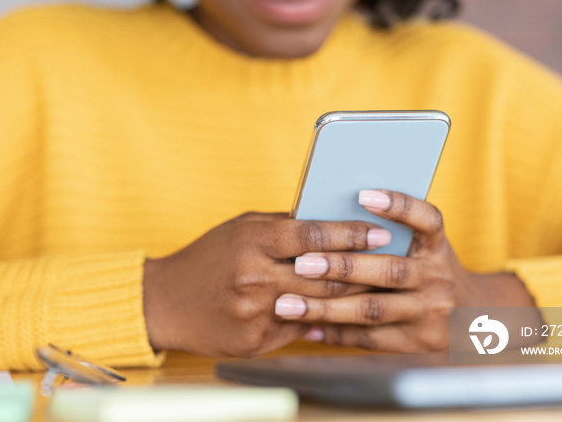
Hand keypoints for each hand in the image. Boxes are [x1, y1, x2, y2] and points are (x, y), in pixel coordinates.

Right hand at [142, 212, 390, 356]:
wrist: (166, 302)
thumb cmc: (209, 257)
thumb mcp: (242, 228)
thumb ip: (284, 226)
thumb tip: (331, 221)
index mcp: (253, 241)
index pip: (314, 235)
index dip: (351, 233)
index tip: (380, 232)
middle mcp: (255, 277)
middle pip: (325, 275)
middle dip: (364, 268)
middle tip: (394, 262)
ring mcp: (256, 313)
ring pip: (320, 305)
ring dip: (353, 296)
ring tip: (380, 287)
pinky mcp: (256, 341)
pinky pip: (302, 328)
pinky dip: (325, 319)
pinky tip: (347, 312)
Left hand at [274, 190, 535, 351]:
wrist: (473, 317)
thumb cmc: (428, 269)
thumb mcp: (423, 246)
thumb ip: (391, 233)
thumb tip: (329, 216)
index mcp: (437, 247)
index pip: (427, 220)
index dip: (399, 206)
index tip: (364, 195)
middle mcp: (438, 278)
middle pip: (389, 271)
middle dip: (341, 266)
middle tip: (301, 263)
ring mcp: (430, 313)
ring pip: (373, 310)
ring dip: (326, 307)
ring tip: (287, 305)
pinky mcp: (417, 342)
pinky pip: (370, 339)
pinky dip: (335, 332)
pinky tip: (305, 327)